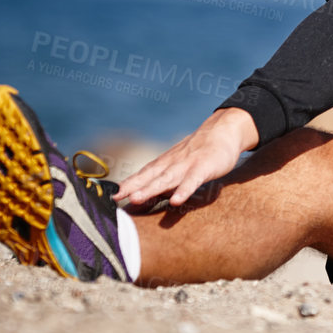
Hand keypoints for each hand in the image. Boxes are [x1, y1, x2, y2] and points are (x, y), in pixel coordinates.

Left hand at [116, 108, 258, 207]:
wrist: (223, 130)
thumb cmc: (199, 152)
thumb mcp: (178, 164)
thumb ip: (163, 179)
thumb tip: (144, 197)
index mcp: (165, 163)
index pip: (143, 174)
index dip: (127, 184)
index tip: (110, 196)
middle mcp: (172, 163)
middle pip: (150, 176)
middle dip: (133, 187)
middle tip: (116, 197)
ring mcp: (188, 164)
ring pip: (167, 178)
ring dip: (151, 189)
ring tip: (136, 199)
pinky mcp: (204, 167)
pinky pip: (193, 181)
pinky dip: (184, 190)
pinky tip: (176, 201)